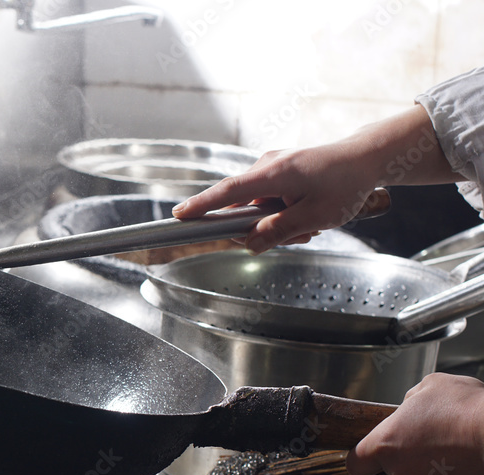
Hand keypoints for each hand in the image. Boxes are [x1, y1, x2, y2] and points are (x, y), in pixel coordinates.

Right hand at [171, 142, 379, 253]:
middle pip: (243, 206)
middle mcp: (267, 166)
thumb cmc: (346, 183)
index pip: (227, 192)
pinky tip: (308, 214)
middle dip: (263, 227)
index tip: (179, 216)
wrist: (368, 158)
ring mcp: (273, 166)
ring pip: (259, 206)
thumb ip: (278, 231)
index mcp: (273, 174)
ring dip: (279, 221)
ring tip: (311, 223)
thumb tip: (249, 243)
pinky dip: (283, 211)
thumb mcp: (314, 216)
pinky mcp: (280, 170)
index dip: (201, 205)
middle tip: (298, 235)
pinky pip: (269, 198)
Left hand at [346, 373, 483, 474]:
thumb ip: (410, 401)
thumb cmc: (467, 409)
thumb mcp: (431, 387)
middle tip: (430, 435)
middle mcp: (401, 470)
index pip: (356, 462)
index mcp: (386, 443)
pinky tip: (465, 458)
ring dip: (431, 464)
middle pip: (394, 466)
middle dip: (408, 452)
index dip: (362, 458)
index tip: (368, 454)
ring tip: (454, 444)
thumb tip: (411, 407)